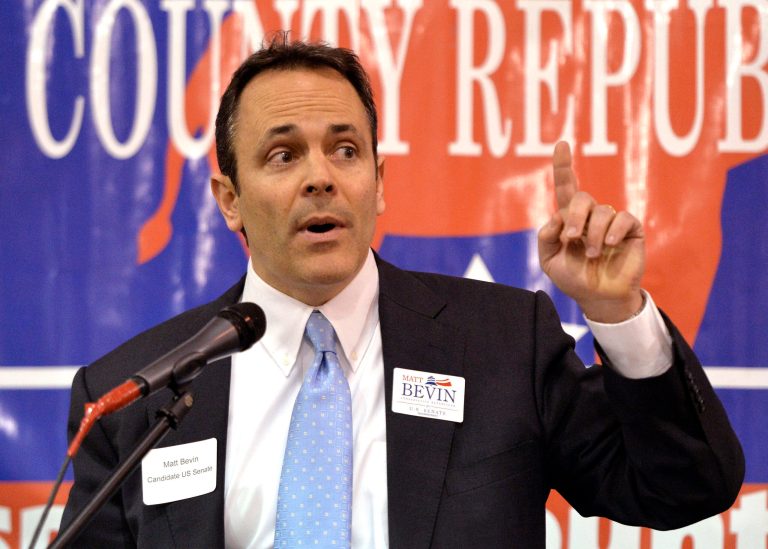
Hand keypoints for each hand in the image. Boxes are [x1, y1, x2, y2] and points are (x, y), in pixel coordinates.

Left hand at [538, 142, 644, 322]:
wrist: (599, 299)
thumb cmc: (574, 279)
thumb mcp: (549, 261)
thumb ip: (546, 237)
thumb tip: (556, 217)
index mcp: (570, 219)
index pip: (566, 188)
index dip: (563, 166)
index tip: (561, 144)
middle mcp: (591, 216)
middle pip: (582, 199)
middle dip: (575, 217)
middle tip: (572, 239)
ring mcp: (611, 223)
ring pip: (602, 211)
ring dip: (593, 234)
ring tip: (593, 254)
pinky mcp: (631, 230)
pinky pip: (623, 219)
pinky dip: (613, 231)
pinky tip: (609, 245)